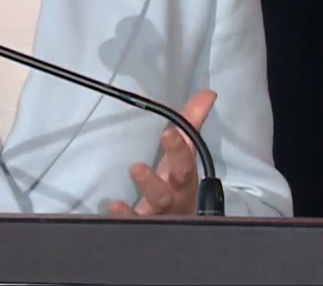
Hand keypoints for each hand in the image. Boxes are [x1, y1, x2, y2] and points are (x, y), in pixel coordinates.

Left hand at [109, 89, 216, 217]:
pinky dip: (125, 218)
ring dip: (137, 202)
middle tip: (137, 168)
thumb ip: (191, 122)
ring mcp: (159, 219)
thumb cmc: (177, 183)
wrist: (176, 225)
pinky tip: (114, 207)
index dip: (179, 150)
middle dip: (154, 183)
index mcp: (184, 182)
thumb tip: (208, 92)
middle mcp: (174, 203)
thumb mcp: (183, 154)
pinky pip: (134, 227)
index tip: (169, 133)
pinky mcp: (142, 229)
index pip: (185, 166)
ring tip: (124, 187)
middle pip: (168, 195)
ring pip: (151, 214)